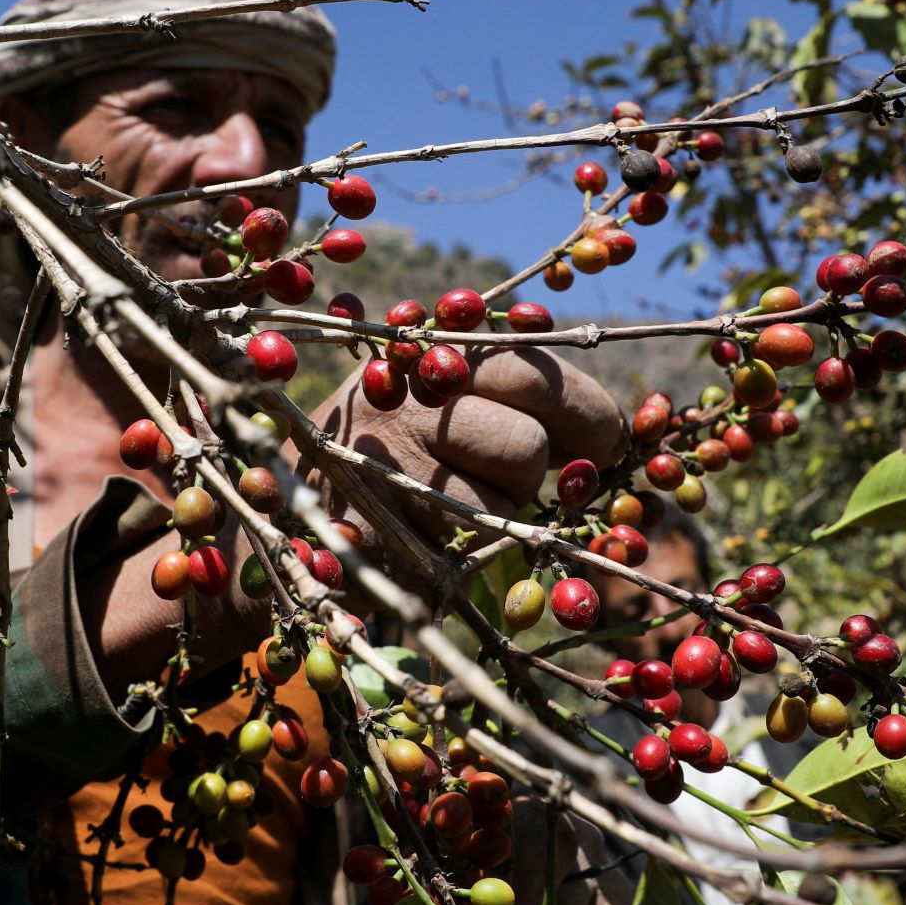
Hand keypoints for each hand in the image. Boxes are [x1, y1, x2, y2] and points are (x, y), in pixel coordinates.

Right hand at [300, 344, 626, 547]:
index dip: (591, 412)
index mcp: (432, 352)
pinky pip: (466, 546)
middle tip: (545, 478)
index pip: (535, 371)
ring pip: (507, 495)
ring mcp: (386, 460)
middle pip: (529, 435)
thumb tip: (624, 431)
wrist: (281, 502)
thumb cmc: (389, 444)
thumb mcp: (438, 393)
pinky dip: (466, 553)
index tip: (611, 444)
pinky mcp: (375, 522)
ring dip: (504, 510)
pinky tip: (431, 536)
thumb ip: (512, 394)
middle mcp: (407, 396)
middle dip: (548, 465)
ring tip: (460, 502)